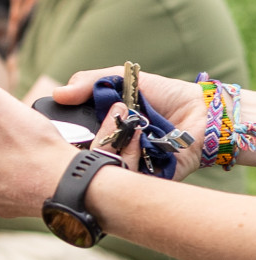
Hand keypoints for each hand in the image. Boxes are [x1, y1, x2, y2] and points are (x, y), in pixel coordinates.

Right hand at [56, 67, 204, 180]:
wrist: (202, 112)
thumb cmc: (165, 95)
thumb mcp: (122, 79)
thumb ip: (88, 82)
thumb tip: (57, 94)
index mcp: (100, 128)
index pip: (70, 138)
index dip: (63, 132)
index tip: (62, 122)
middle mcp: (109, 149)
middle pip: (80, 156)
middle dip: (90, 137)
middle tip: (109, 118)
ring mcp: (125, 166)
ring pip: (101, 166)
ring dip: (113, 143)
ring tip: (132, 124)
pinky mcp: (144, 180)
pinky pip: (126, 177)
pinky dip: (131, 157)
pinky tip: (142, 140)